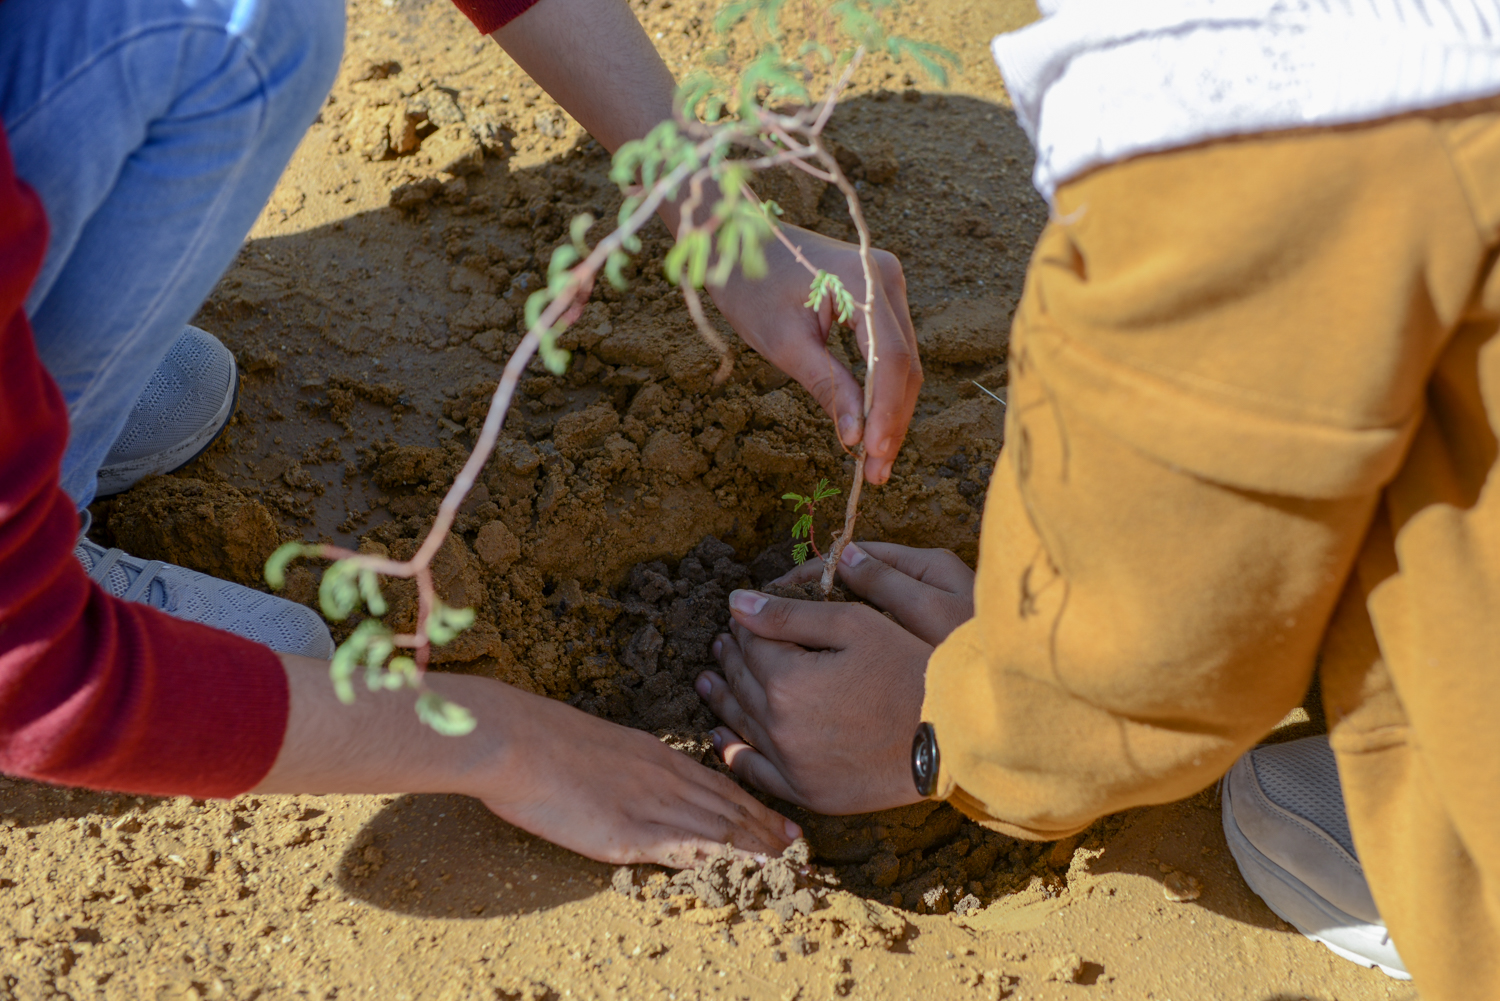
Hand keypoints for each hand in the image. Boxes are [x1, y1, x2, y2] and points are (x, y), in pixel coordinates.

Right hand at [479, 689, 799, 865]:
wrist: (515, 739)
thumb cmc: (538, 742)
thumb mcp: (595, 747)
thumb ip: (621, 768)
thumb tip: (627, 787)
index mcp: (654, 755)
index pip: (715, 783)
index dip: (751, 804)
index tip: (777, 819)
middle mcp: (663, 777)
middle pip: (729, 806)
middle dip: (766, 828)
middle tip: (799, 845)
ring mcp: (652, 804)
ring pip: (720, 827)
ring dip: (758, 848)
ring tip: (789, 862)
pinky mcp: (633, 831)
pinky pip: (689, 848)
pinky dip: (726, 861)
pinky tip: (748, 872)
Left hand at [694, 588, 930, 814]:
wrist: (953, 736)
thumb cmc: (910, 669)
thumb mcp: (855, 624)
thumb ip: (790, 613)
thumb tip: (735, 602)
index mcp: (787, 678)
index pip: (750, 642)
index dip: (744, 625)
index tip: (740, 616)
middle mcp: (778, 724)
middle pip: (741, 681)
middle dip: (730, 657)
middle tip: (720, 644)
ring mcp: (791, 764)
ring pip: (740, 724)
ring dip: (721, 698)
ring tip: (706, 680)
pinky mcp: (807, 792)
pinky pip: (755, 772)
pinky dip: (733, 751)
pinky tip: (721, 737)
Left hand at [708, 225, 920, 484]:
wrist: (736, 238)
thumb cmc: (750, 284)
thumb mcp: (783, 342)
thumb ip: (826, 386)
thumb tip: (856, 437)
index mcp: (866, 280)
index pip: (890, 358)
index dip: (887, 413)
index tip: (875, 457)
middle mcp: (887, 278)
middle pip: (905, 364)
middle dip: (892, 421)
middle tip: (875, 474)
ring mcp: (886, 286)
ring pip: (903, 362)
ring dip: (890, 412)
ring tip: (874, 463)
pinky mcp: (878, 298)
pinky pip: (890, 352)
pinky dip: (882, 391)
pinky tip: (871, 427)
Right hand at [772, 540, 975, 645]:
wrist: (1026, 692)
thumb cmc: (981, 649)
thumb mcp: (931, 612)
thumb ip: (889, 584)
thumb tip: (845, 557)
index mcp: (929, 567)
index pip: (857, 555)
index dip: (814, 571)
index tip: (777, 590)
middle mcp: (927, 583)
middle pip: (857, 578)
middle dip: (814, 593)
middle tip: (773, 615)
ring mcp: (928, 611)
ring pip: (864, 606)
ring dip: (828, 616)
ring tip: (790, 636)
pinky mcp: (927, 640)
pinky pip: (877, 631)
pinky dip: (850, 637)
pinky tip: (828, 660)